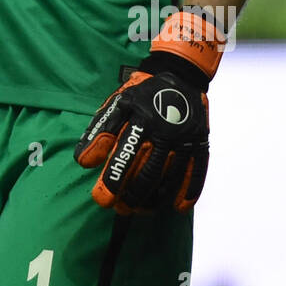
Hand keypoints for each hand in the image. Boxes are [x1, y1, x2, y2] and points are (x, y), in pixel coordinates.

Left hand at [74, 9, 224, 214]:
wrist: (179, 75)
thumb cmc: (141, 94)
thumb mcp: (117, 105)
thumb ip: (99, 132)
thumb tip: (83, 163)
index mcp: (141, 118)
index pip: (124, 156)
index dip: (112, 181)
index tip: (102, 200)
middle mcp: (165, 130)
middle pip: (148, 173)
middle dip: (131, 197)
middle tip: (120, 209)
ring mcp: (186, 138)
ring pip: (171, 178)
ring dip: (155, 200)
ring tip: (140, 211)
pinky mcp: (202, 143)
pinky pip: (196, 173)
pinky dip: (187, 193)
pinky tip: (175, 207)